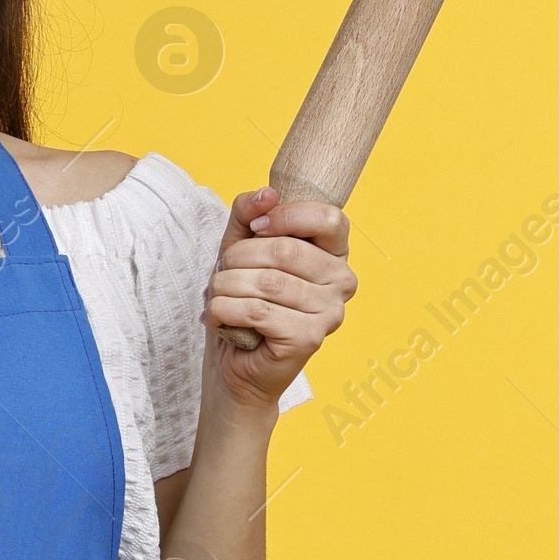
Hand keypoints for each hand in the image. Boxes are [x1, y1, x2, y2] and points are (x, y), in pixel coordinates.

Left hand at [203, 186, 355, 407]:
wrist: (233, 365)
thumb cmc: (241, 303)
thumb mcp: (239, 247)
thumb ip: (249, 213)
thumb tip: (268, 193)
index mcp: (334, 254)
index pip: (327, 217)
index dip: (284, 216)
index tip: (254, 230)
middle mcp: (342, 282)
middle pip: (286, 250)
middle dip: (238, 259)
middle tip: (222, 274)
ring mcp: (331, 313)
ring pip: (267, 282)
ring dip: (225, 286)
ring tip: (216, 296)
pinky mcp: (309, 338)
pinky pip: (258, 310)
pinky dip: (224, 310)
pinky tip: (218, 317)